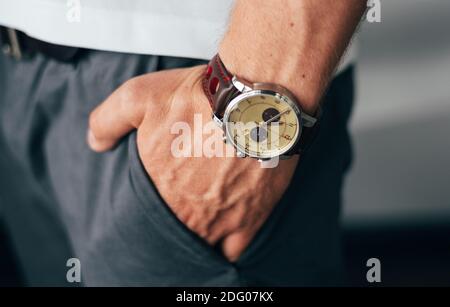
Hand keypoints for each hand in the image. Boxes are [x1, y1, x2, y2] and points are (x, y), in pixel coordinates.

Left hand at [87, 65, 297, 261]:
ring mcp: (219, 221)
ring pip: (202, 243)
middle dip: (178, 217)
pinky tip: (226, 230)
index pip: (147, 216)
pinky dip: (227, 245)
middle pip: (176, 228)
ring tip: (206, 214)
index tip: (164, 193)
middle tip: (187, 199)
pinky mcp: (250, 220)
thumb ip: (108, 121)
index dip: (155, 206)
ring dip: (201, 232)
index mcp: (159, 189)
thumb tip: (95, 143)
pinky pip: (232, 250)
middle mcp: (186, 212)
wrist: (253, 101)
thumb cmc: (198, 98)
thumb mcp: (138, 96)